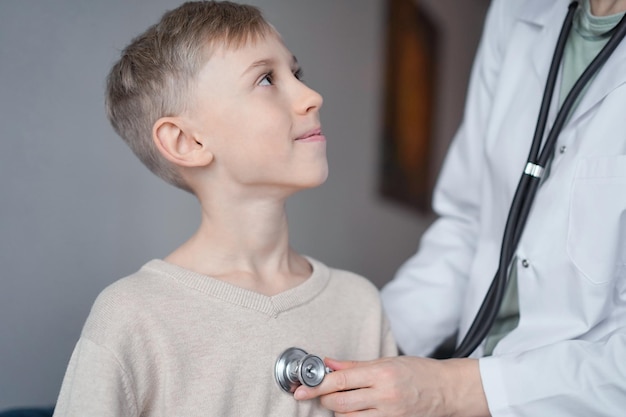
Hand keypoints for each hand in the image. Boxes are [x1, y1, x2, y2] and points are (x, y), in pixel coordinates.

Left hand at [293, 356, 489, 416]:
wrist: (447, 390)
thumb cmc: (419, 371)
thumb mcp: (386, 361)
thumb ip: (354, 364)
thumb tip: (329, 363)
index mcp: (381, 373)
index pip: (340, 380)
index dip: (316, 385)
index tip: (302, 389)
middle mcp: (384, 395)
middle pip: (339, 403)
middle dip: (324, 399)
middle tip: (321, 393)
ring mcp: (389, 414)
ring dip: (338, 410)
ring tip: (342, 400)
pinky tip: (355, 410)